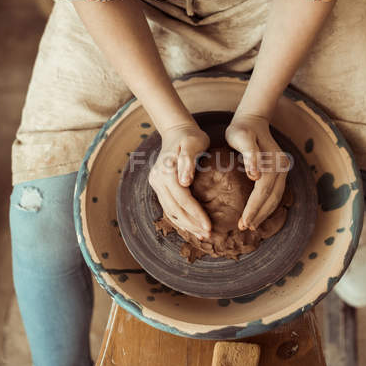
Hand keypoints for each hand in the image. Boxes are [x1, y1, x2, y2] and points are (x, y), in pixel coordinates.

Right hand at [148, 123, 211, 238]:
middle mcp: (157, 179)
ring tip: (201, 234)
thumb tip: (184, 182)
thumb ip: (188, 161)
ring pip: (170, 210)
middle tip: (208, 235)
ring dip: (185, 224)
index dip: (195, 214)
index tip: (209, 226)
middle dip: (191, 224)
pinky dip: (180, 217)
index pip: (182, 199)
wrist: (177, 129)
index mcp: (166, 171)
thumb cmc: (190, 135)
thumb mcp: (193, 143)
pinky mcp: (159, 185)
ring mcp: (156, 182)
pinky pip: (169, 206)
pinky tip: (191, 225)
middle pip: (174, 208)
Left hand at [225, 113, 289, 230]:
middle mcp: (282, 167)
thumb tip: (256, 176)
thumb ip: (249, 155)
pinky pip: (275, 192)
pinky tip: (258, 213)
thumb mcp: (240, 137)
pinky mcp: (279, 171)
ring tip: (251, 225)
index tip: (242, 222)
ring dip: (264, 213)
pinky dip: (267, 205)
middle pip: (272, 197)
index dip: (254, 208)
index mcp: (273, 162)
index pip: (263, 191)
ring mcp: (282, 169)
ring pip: (276, 197)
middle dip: (259, 215)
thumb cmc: (242, 128)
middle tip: (245, 228)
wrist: (252, 119)